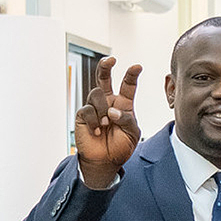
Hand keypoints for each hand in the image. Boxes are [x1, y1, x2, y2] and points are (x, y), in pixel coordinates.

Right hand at [75, 56, 142, 188]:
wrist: (106, 161)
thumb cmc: (121, 146)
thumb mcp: (132, 133)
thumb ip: (127, 119)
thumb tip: (112, 110)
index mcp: (123, 104)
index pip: (127, 85)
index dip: (131, 75)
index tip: (137, 66)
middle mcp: (108, 102)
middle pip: (104, 78)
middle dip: (105, 66)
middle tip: (111, 59)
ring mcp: (94, 107)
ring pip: (96, 94)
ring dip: (103, 109)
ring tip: (106, 124)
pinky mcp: (83, 115)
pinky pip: (87, 110)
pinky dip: (94, 120)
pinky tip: (97, 130)